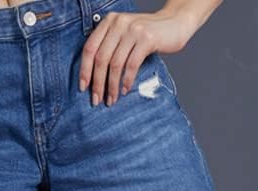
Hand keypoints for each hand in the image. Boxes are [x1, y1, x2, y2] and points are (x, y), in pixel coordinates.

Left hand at [79, 10, 194, 105]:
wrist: (174, 23)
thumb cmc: (147, 35)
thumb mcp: (125, 35)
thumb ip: (110, 46)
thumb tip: (93, 76)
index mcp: (109, 22)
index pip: (90, 48)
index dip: (84, 70)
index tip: (83, 89)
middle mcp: (119, 23)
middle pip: (101, 58)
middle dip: (97, 83)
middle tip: (97, 100)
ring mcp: (133, 30)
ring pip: (115, 64)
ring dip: (112, 86)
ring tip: (111, 100)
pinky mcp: (146, 39)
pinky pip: (131, 65)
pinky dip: (127, 80)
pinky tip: (125, 90)